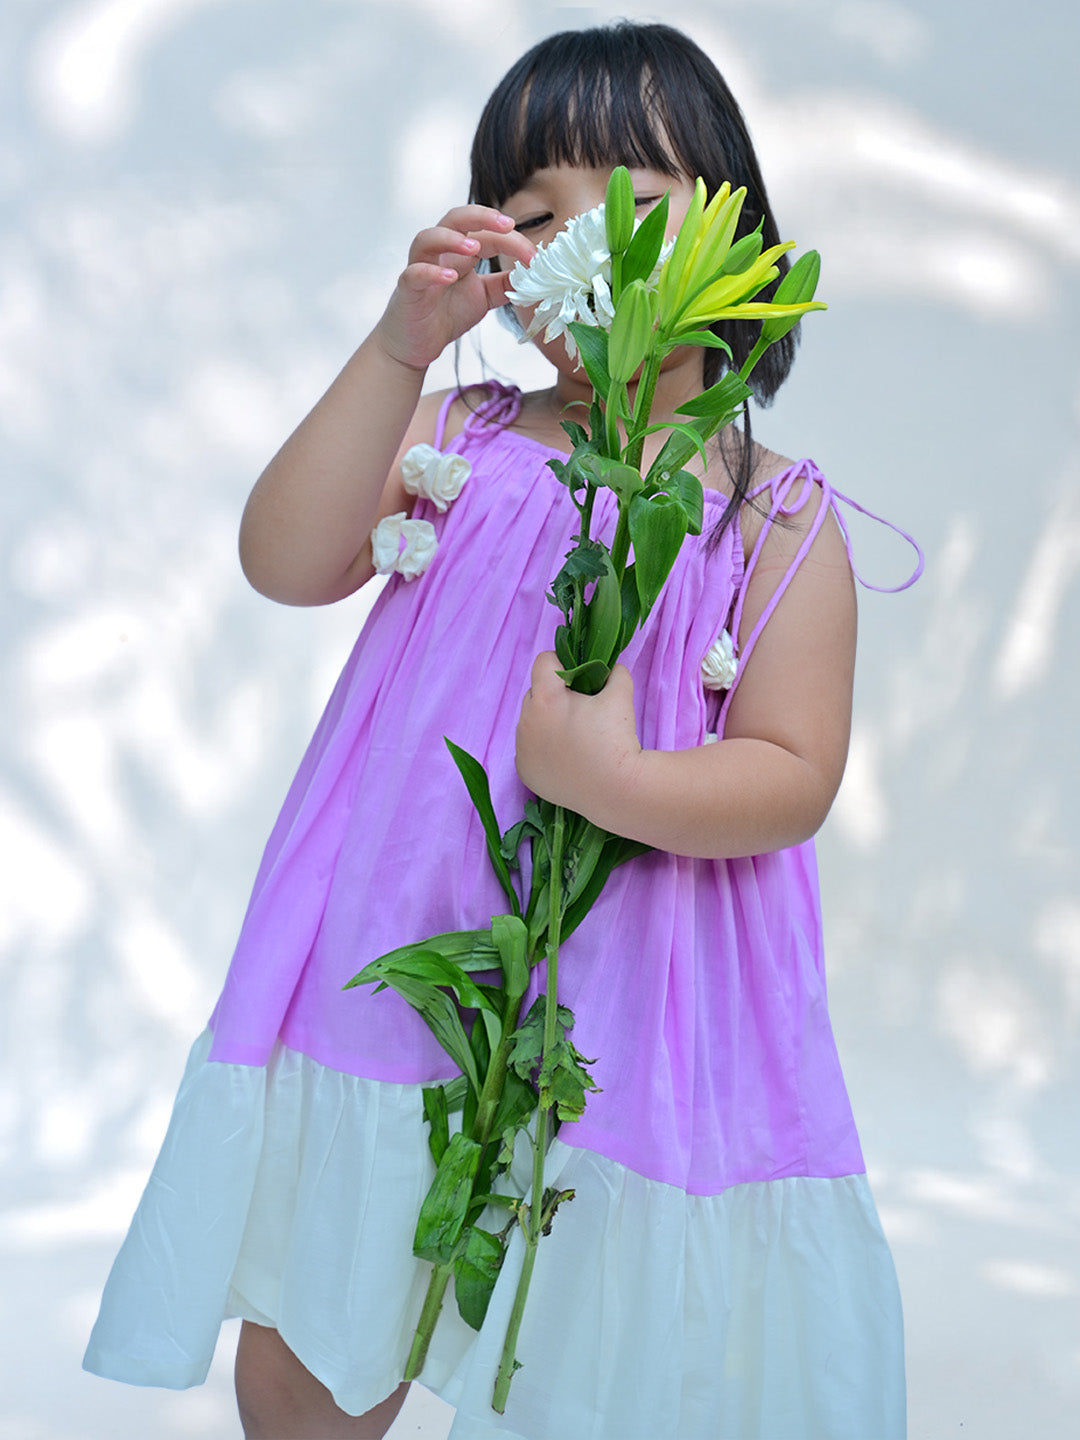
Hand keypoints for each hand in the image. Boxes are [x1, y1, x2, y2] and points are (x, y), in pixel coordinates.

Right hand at [373, 206, 535, 370]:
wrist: (416, 345)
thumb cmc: (446, 315)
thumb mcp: (484, 297)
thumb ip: (505, 284)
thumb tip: (532, 274)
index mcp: (460, 252)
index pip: (487, 233)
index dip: (512, 240)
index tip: (535, 256)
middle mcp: (440, 253)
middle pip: (455, 219)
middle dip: (481, 217)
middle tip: (507, 225)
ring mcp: (421, 268)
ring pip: (428, 238)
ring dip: (451, 238)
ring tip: (473, 247)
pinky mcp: (408, 290)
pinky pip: (414, 273)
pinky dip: (431, 272)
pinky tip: (449, 277)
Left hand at [515, 652, 643, 816]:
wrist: (616, 790)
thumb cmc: (617, 739)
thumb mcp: (621, 695)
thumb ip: (614, 673)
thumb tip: (609, 669)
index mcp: (546, 699)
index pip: (543, 662)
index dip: (563, 664)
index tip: (579, 678)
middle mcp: (526, 721)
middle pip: (535, 693)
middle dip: (555, 696)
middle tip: (581, 712)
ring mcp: (522, 748)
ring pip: (531, 722)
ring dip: (547, 722)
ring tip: (575, 738)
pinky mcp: (524, 771)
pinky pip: (529, 749)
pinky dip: (543, 749)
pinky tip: (566, 758)